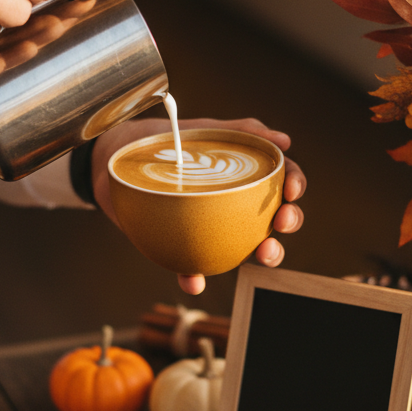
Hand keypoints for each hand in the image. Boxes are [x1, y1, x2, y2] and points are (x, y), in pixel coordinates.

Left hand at [92, 116, 305, 293]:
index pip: (283, 179)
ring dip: (263, 255)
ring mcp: (214, 226)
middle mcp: (237, 203)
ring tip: (261, 254)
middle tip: (280, 224)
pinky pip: (195, 266)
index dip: (296, 186)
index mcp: (246, 174)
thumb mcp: (204, 129)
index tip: (292, 192)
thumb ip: (242, 130)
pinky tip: (194, 281)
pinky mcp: (185, 245)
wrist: (115, 158)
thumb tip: (283, 140)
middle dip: (289, 223)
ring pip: (248, 247)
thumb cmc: (166, 139)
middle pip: (276, 217)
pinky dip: (196, 277)